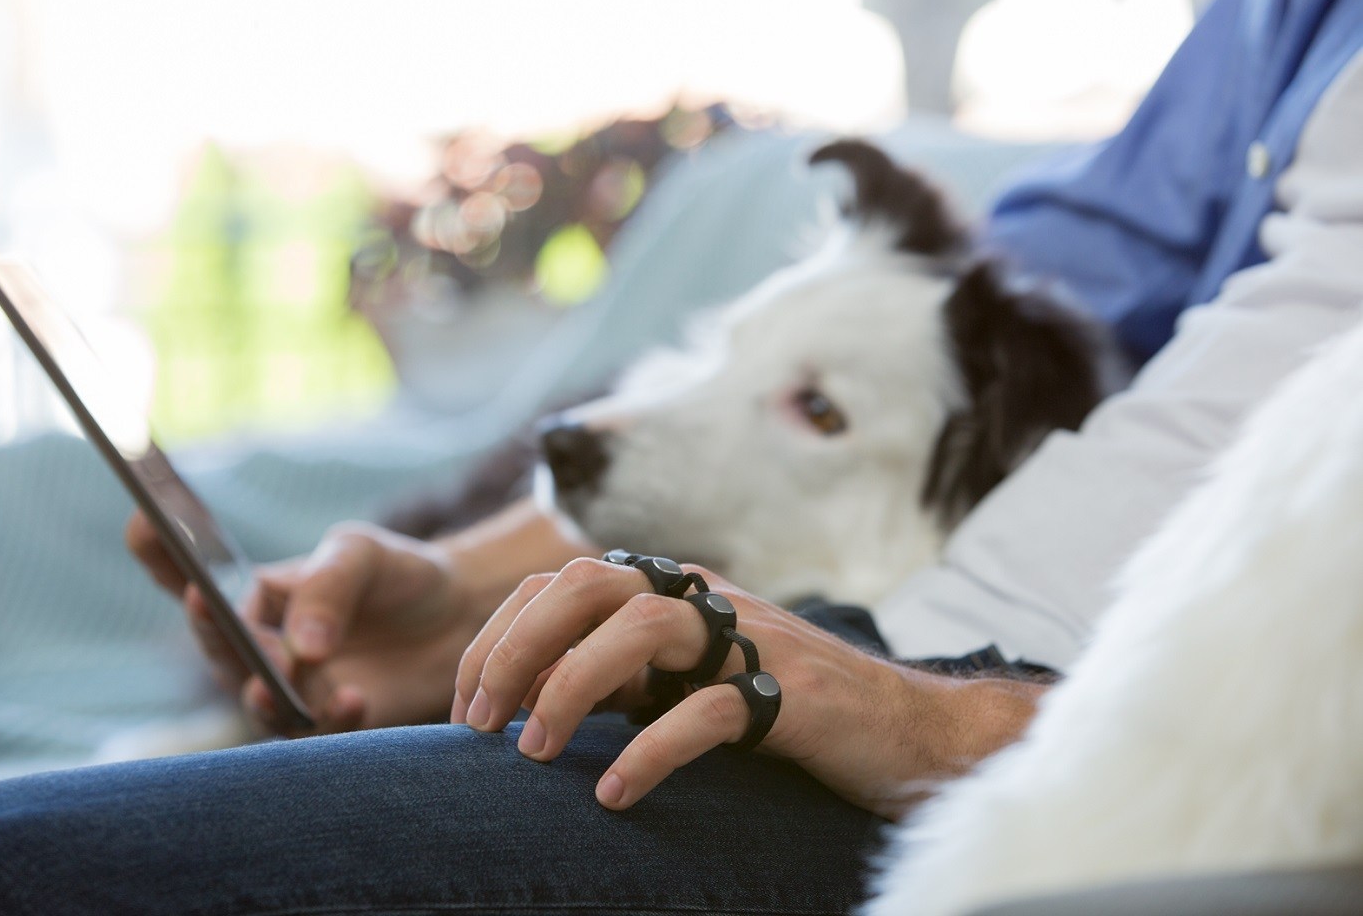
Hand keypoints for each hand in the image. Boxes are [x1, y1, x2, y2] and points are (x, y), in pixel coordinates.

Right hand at [127, 511, 492, 735]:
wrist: (458, 616)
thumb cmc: (397, 574)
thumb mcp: (362, 556)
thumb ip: (328, 588)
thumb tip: (300, 648)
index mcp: (256, 596)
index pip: (192, 578)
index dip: (158, 553)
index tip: (142, 522)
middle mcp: (261, 646)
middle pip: (218, 647)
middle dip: (218, 636)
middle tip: (221, 615)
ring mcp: (291, 689)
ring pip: (256, 698)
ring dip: (265, 692)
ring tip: (282, 677)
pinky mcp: (328, 723)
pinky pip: (313, 731)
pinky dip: (329, 717)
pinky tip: (354, 697)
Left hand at [453, 558, 1046, 815]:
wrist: (911, 730)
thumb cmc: (785, 709)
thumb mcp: (687, 681)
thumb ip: (620, 677)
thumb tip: (523, 700)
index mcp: (673, 590)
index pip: (561, 581)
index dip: (498, 636)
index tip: (464, 706)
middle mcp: (705, 599)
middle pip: (587, 584)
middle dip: (514, 648)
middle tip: (477, 724)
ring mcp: (751, 639)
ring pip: (640, 629)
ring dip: (569, 687)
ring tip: (530, 753)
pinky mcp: (793, 692)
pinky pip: (708, 711)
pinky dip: (650, 751)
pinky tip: (615, 795)